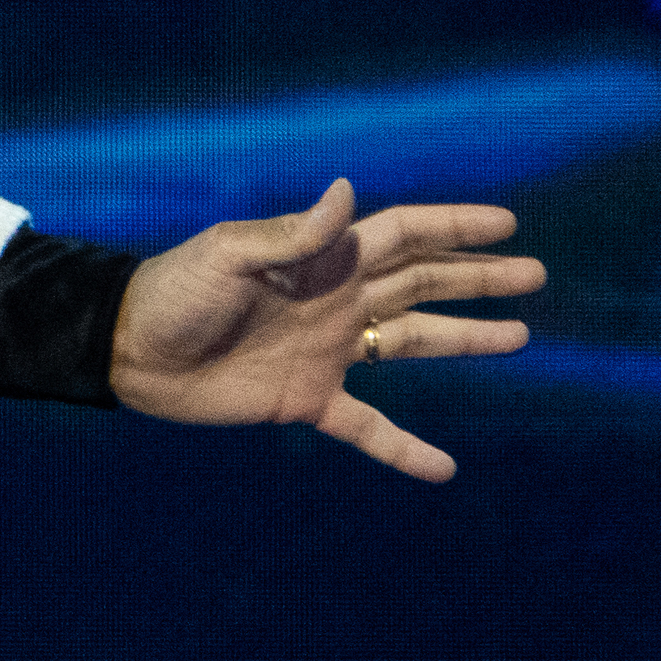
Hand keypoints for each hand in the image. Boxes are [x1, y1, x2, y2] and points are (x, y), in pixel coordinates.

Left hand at [110, 180, 540, 482]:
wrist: (126, 350)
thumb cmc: (171, 291)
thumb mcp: (227, 254)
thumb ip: (292, 233)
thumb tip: (348, 191)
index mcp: (320, 260)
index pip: (402, 236)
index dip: (453, 228)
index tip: (506, 224)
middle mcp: (334, 300)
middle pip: (422, 283)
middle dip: (477, 278)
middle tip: (534, 275)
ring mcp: (326, 350)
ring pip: (412, 341)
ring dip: (464, 339)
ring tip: (519, 338)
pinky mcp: (306, 399)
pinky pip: (368, 429)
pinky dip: (404, 448)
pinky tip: (443, 469)